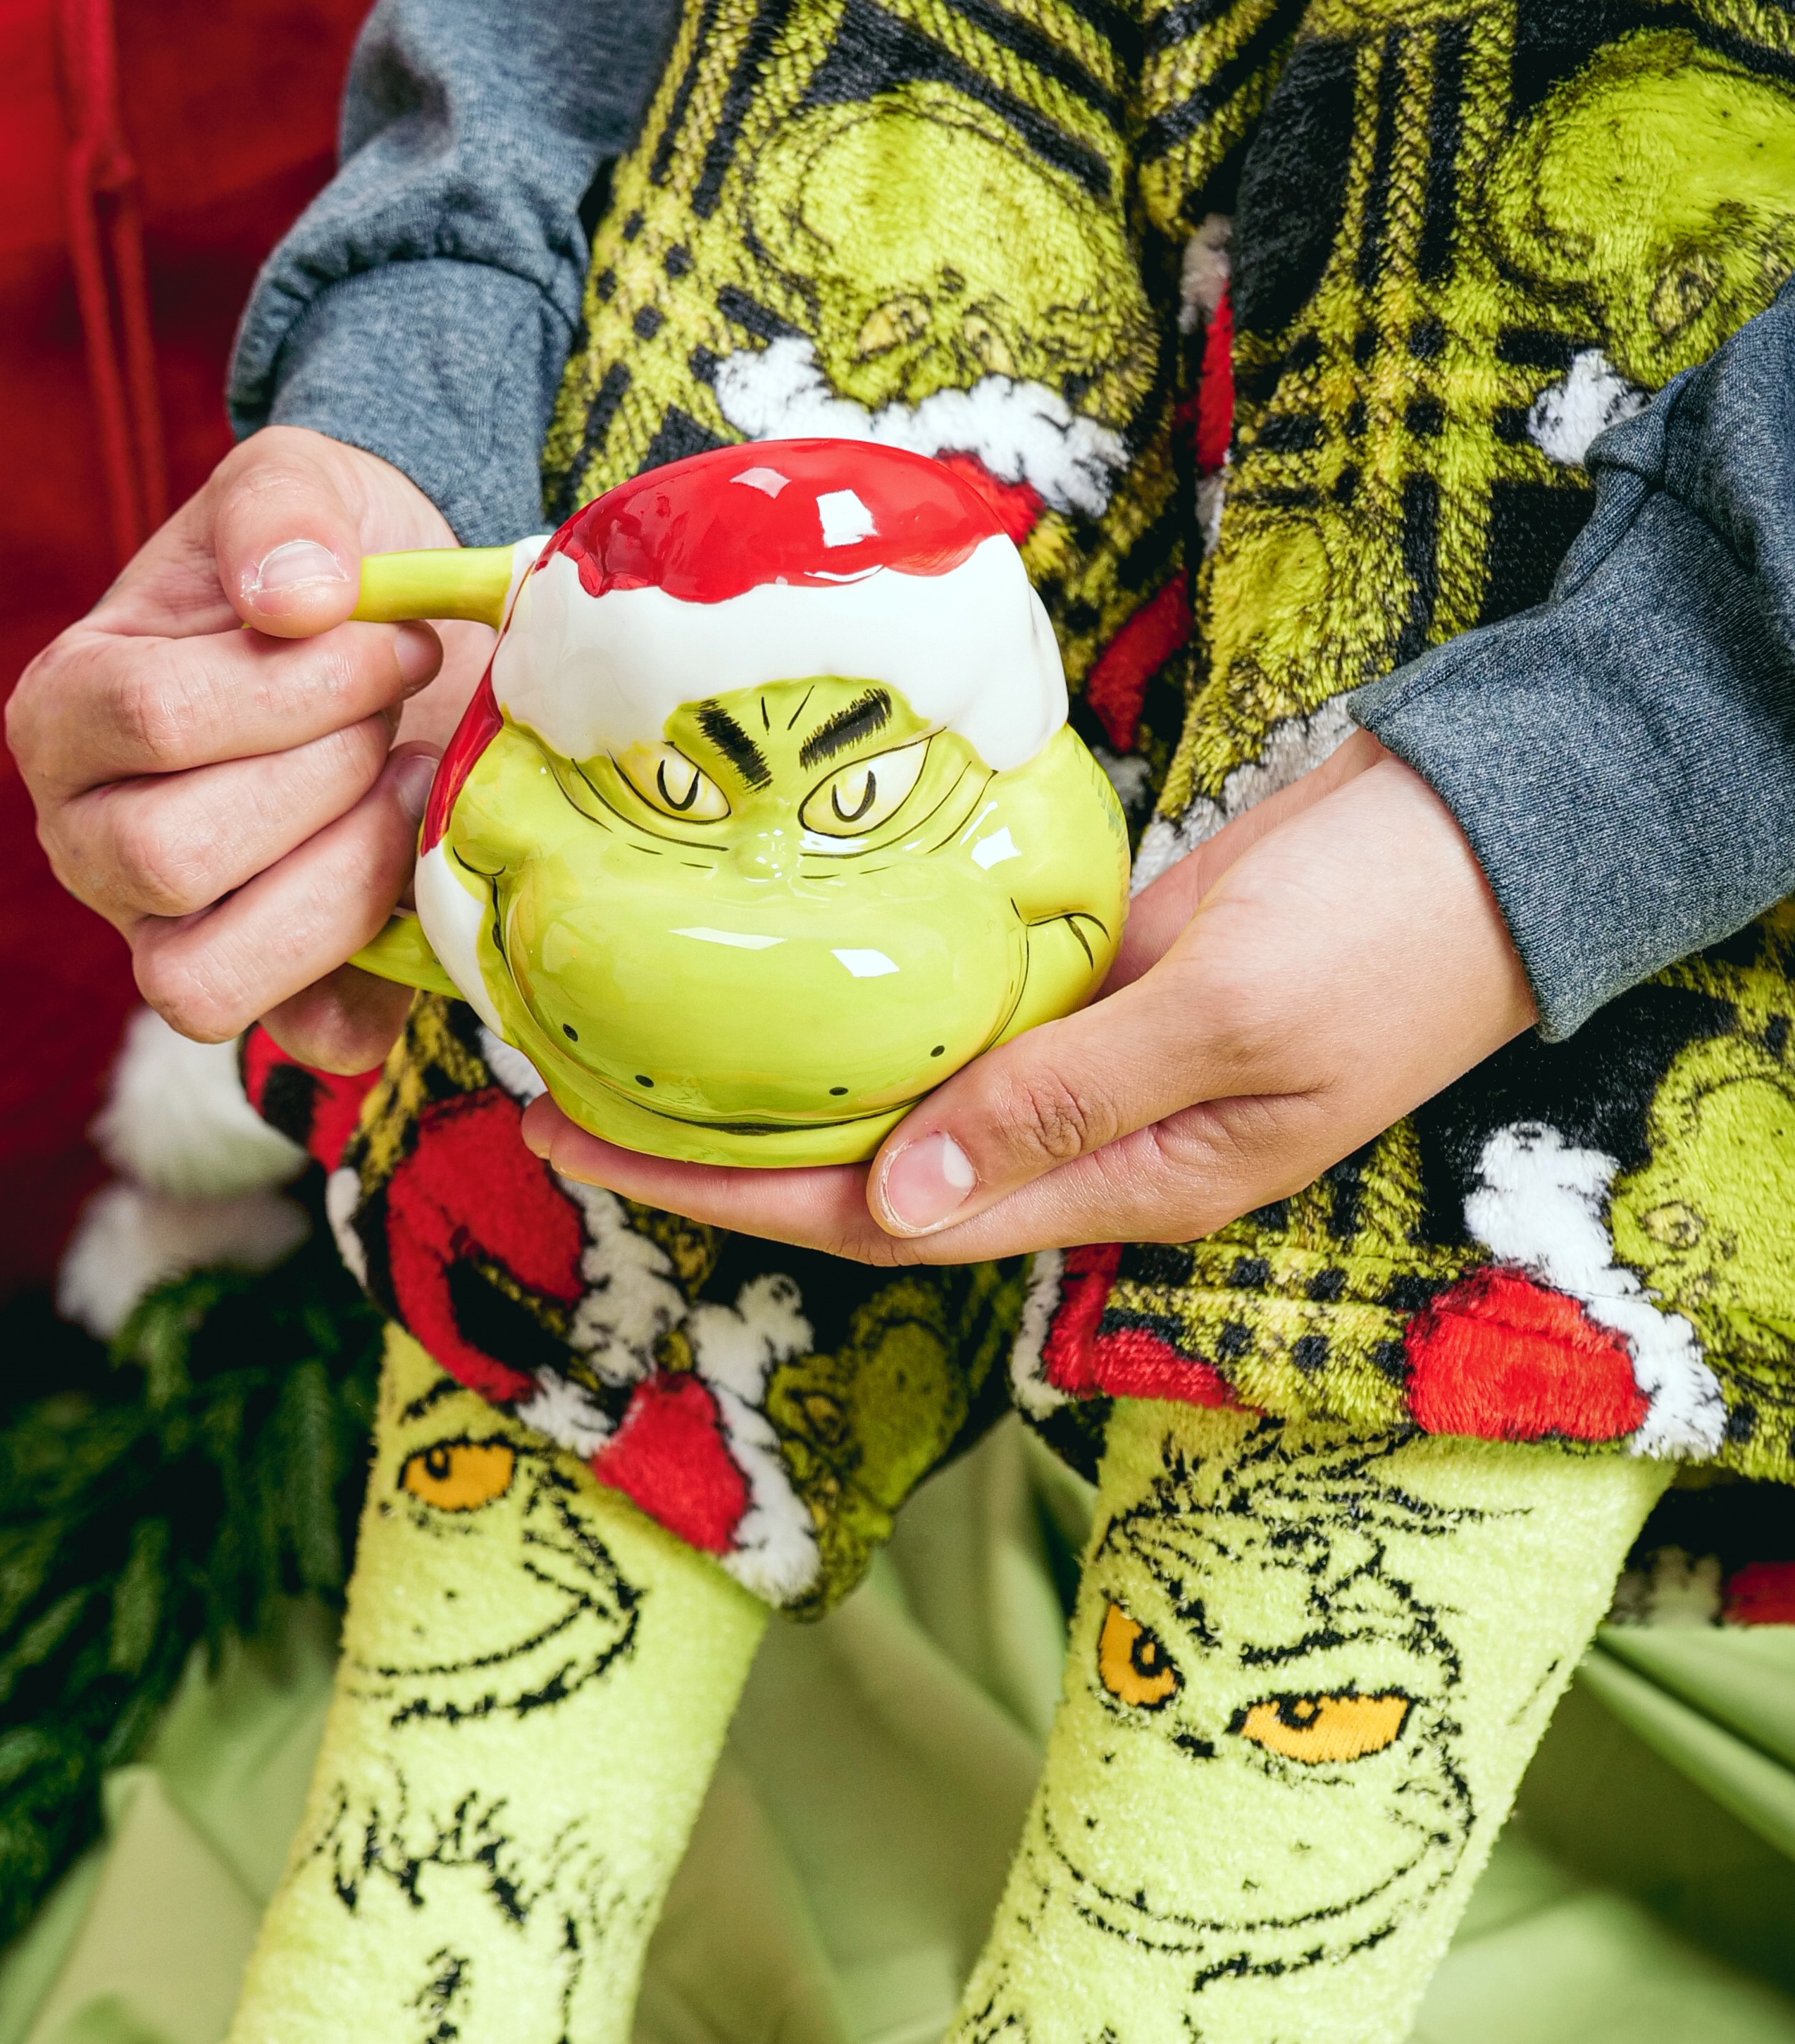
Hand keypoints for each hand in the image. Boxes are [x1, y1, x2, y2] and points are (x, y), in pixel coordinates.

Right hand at [7, 426, 492, 1071]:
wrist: (398, 627)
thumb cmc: (325, 562)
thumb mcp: (299, 484)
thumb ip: (282, 512)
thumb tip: (293, 599)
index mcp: (65, 714)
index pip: (155, 718)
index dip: (302, 681)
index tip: (392, 633)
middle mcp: (86, 840)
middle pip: (168, 857)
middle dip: (327, 774)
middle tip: (397, 715)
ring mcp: (164, 932)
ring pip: (205, 978)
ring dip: (345, 879)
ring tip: (412, 787)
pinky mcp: (272, 995)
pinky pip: (310, 1038)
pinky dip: (383, 978)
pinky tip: (427, 875)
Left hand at [518, 737, 1536, 1262]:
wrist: (1491, 829)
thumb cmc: (1384, 932)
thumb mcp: (1230, 1020)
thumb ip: (1062, 1105)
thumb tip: (896, 1196)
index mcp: (1123, 1189)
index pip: (879, 1218)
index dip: (723, 1191)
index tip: (582, 1146)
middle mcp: (1082, 1147)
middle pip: (859, 1175)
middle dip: (709, 1149)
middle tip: (556, 1099)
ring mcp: (1080, 1067)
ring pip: (888, 1101)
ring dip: (765, 1081)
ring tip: (628, 1043)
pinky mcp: (1085, 985)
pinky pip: (938, 1021)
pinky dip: (848, 1012)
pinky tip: (765, 977)